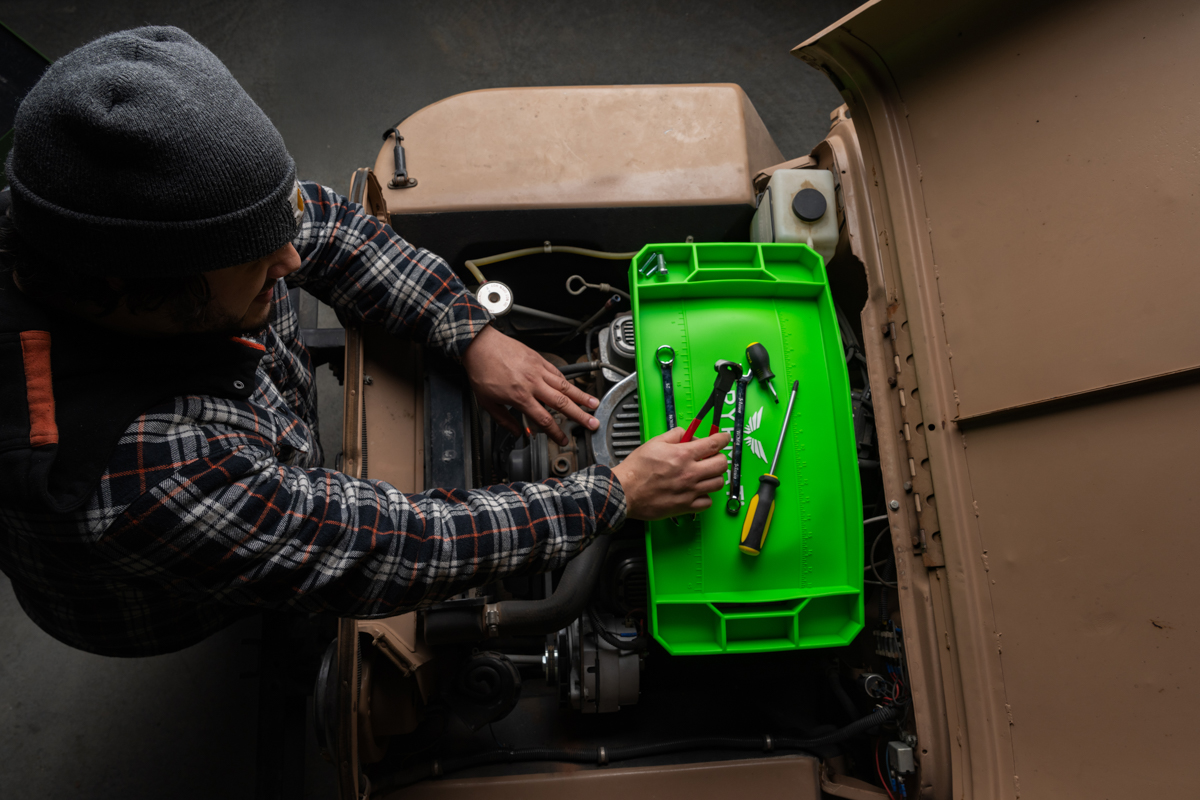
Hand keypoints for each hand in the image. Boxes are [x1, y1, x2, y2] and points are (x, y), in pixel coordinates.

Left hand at [462, 324, 599, 445]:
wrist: (480, 346)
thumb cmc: (482, 371)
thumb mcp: (487, 402)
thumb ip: (504, 419)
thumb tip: (517, 432)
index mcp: (520, 397)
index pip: (544, 419)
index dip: (556, 433)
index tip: (563, 440)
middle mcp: (533, 383)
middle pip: (562, 403)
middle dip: (580, 415)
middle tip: (593, 423)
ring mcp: (538, 370)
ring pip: (565, 386)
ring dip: (582, 396)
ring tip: (594, 404)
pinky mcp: (539, 359)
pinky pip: (557, 373)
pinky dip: (567, 382)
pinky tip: (574, 388)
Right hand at [611, 428, 729, 519]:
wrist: (624, 492)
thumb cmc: (636, 469)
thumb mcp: (654, 443)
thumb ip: (673, 435)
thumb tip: (685, 434)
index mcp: (683, 454)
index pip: (714, 443)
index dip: (724, 438)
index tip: (725, 438)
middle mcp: (690, 473)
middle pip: (722, 464)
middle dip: (720, 457)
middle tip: (712, 457)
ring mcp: (690, 491)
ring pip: (718, 483)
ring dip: (715, 476)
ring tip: (705, 474)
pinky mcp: (685, 506)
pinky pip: (707, 502)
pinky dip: (706, 496)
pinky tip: (697, 491)